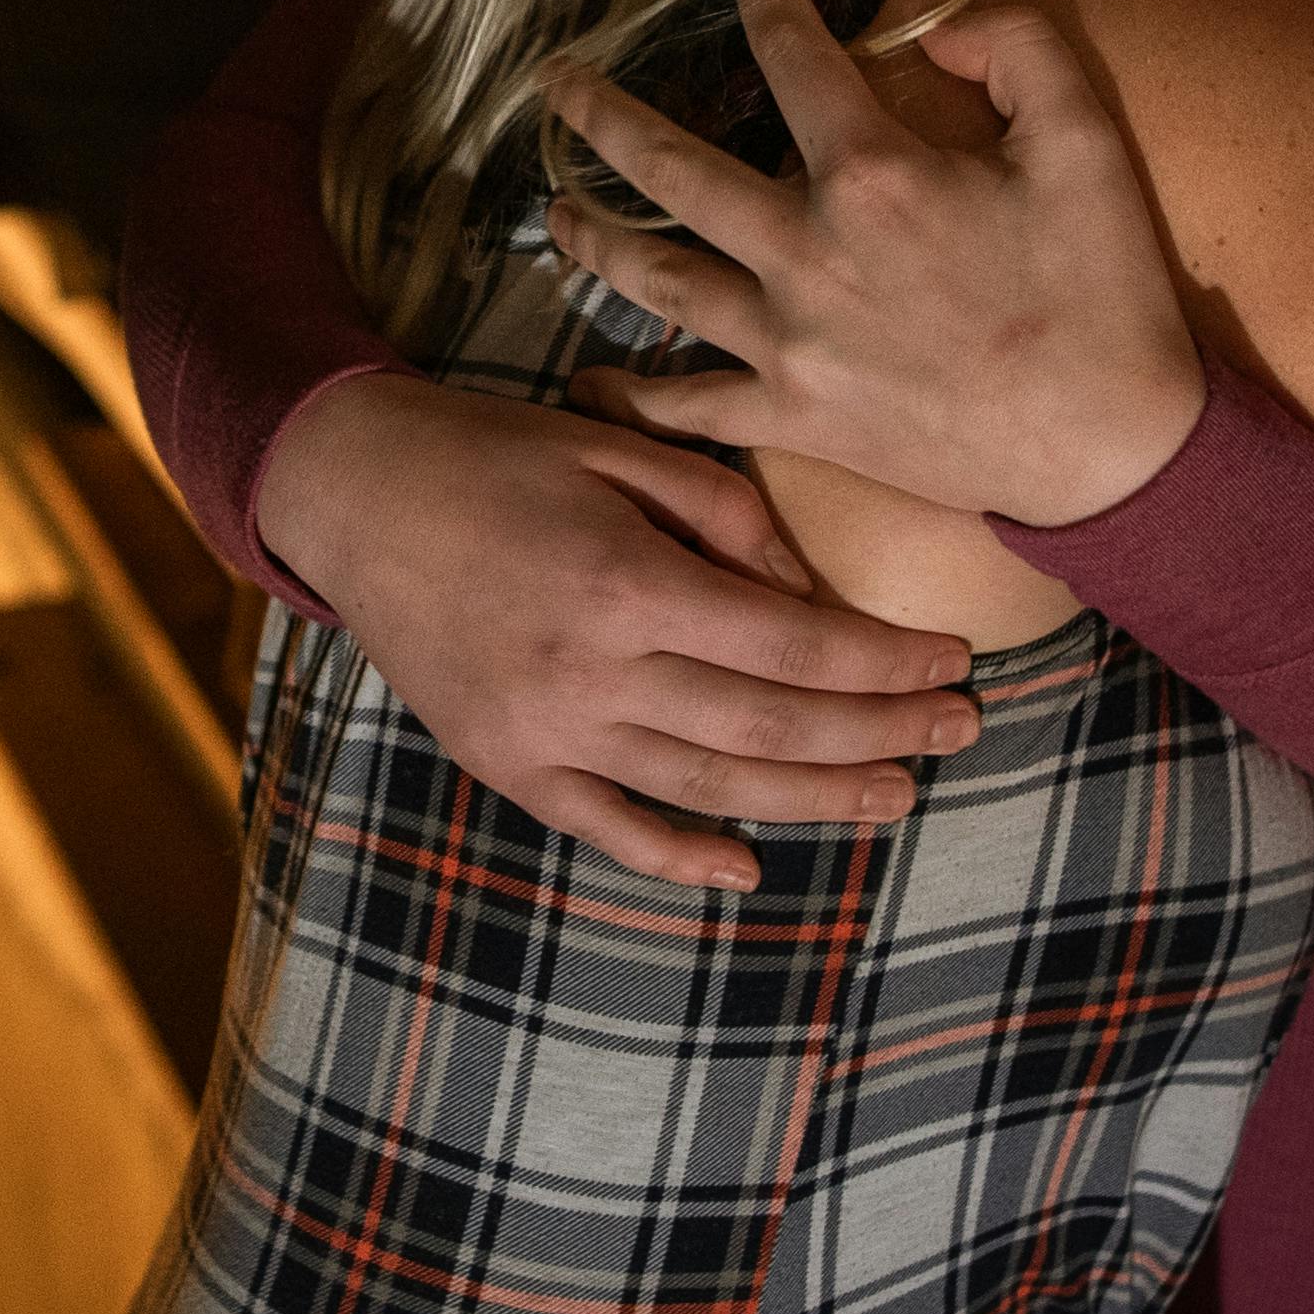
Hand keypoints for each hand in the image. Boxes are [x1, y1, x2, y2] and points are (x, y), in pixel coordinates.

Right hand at [257, 365, 981, 893]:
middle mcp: (589, 671)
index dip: (886, 662)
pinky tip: (748, 866)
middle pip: (770, 725)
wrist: (350, 492)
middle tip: (962, 731)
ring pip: (707, 787)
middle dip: (881, 734)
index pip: (793, 642)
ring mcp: (543, 731)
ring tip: (897, 794)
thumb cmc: (493, 452)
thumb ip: (725, 516)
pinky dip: (678, 859)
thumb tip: (815, 597)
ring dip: (815, 799)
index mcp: (624, 580)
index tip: (957, 661)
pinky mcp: (504, 765)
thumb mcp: (619, 447)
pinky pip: (606, 828)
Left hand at [538, 0, 1208, 526]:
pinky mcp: (797, 417)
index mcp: (874, 174)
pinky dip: (633, 399)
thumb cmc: (1103, 291)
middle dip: (603, 118)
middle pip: (674, 171)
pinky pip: (692, 405)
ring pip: (658, 281)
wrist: (1109, 449)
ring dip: (595, 240)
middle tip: (555, 85)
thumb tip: (937, 28)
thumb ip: (1015, 51)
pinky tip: (586, 389)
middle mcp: (808, 251)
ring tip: (554, 215)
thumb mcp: (1085, 142)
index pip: (794, 57)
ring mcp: (791, 341)